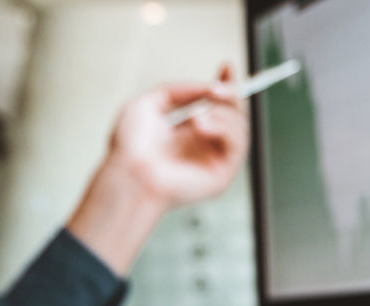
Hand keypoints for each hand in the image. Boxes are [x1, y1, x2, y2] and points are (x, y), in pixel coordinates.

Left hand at [66, 63, 249, 274]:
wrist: (130, 173)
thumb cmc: (130, 147)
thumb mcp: (149, 103)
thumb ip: (179, 90)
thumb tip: (207, 87)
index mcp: (186, 132)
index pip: (215, 107)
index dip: (224, 85)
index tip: (227, 66)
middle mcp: (203, 146)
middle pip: (234, 114)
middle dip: (231, 94)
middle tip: (219, 88)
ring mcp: (214, 160)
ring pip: (239, 126)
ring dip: (222, 114)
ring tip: (196, 118)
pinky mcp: (223, 175)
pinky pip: (239, 144)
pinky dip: (224, 129)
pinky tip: (202, 128)